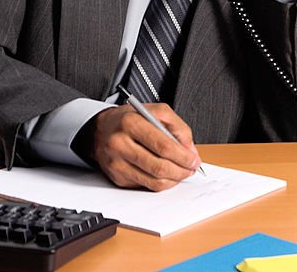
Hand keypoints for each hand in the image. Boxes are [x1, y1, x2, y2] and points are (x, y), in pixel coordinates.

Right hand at [85, 104, 201, 190]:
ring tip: (182, 172)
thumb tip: (190, 150)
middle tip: (191, 169)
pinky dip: (161, 183)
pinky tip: (166, 175)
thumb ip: (177, 127)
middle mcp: (120, 143)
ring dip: (174, 180)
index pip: (163, 145)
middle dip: (181, 171)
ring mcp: (117, 163)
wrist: (101, 129)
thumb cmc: (129, 119)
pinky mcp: (117, 177)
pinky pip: (145, 186)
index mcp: (131, 123)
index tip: (194, 160)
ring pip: (153, 181)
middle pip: (159, 167)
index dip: (183, 156)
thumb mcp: (155, 111)